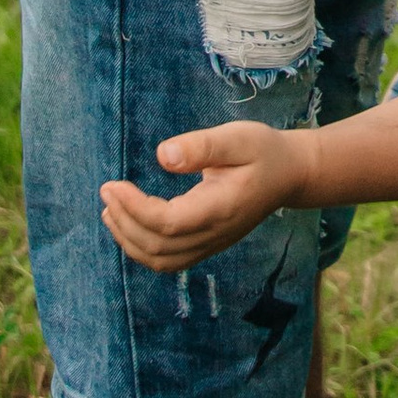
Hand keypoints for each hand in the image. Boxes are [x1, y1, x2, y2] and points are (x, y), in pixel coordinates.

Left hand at [100, 120, 307, 271]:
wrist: (290, 175)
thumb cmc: (263, 151)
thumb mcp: (237, 138)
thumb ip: (201, 146)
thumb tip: (162, 156)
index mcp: (220, 208)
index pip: (168, 223)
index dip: (134, 208)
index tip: (113, 185)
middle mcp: (215, 234)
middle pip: (158, 247)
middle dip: (125, 221)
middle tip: (107, 191)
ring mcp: (212, 244)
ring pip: (161, 260)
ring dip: (129, 239)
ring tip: (110, 209)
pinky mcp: (207, 244)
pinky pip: (169, 260)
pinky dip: (142, 248)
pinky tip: (129, 224)